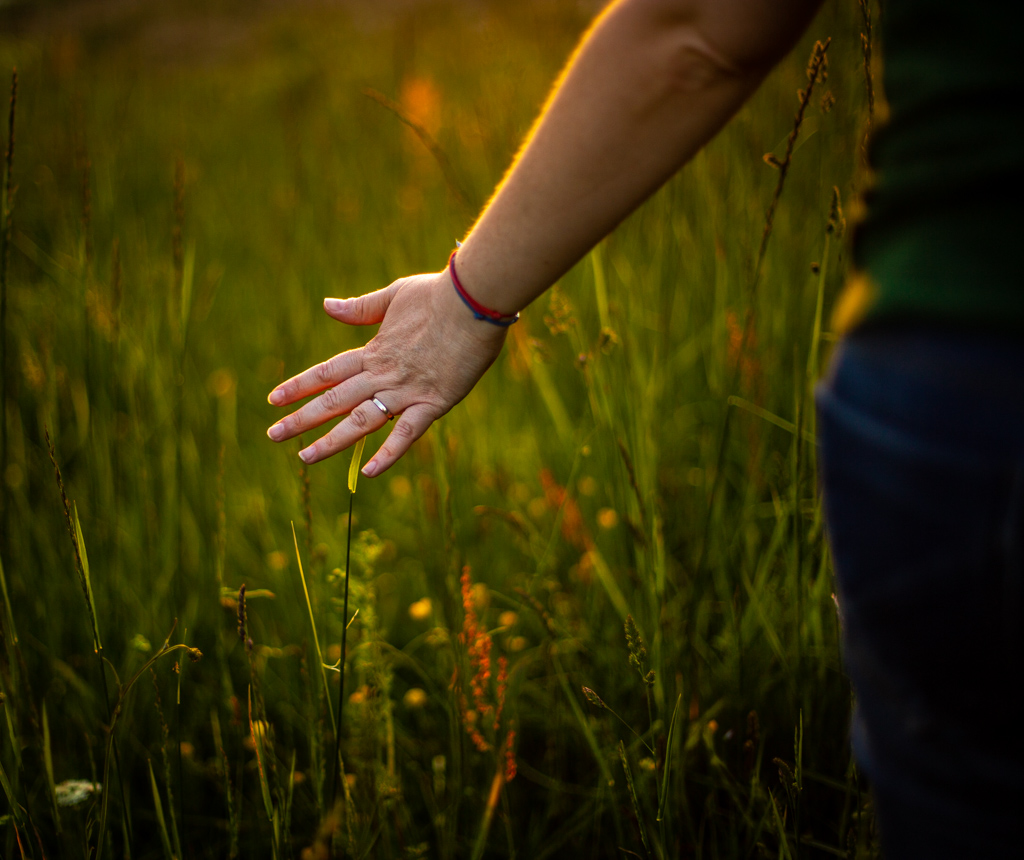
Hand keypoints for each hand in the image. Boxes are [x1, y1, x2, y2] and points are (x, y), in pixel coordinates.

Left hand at [266, 269, 507, 476]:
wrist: (474, 300)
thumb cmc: (439, 294)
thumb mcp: (395, 295)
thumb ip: (361, 308)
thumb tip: (327, 306)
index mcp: (373, 350)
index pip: (327, 372)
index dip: (298, 386)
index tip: (273, 400)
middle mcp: (383, 374)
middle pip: (334, 400)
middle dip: (301, 419)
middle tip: (273, 435)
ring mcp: (406, 390)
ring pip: (361, 421)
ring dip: (331, 441)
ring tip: (305, 457)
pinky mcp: (433, 402)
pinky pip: (406, 434)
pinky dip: (387, 454)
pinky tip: (368, 473)